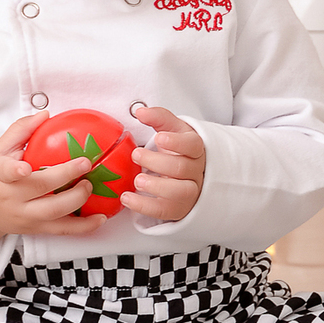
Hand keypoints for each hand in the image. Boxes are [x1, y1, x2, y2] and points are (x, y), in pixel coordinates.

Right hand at [0, 112, 105, 250]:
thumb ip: (21, 130)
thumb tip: (45, 114)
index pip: (7, 172)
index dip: (16, 170)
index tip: (25, 167)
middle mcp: (12, 198)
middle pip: (39, 189)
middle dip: (65, 177)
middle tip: (85, 163)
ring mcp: (24, 216)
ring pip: (54, 213)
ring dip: (78, 199)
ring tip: (90, 185)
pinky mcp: (36, 229)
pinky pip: (62, 230)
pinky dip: (84, 227)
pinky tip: (99, 219)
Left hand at [120, 105, 204, 222]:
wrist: (185, 176)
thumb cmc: (176, 150)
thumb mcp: (171, 130)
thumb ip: (158, 117)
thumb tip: (140, 111)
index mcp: (194, 149)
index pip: (193, 145)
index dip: (177, 143)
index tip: (159, 138)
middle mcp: (196, 171)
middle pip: (182, 167)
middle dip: (157, 162)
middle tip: (136, 155)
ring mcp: (189, 192)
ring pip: (179, 191)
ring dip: (155, 186)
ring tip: (137, 180)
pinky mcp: (178, 209)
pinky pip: (164, 211)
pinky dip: (144, 206)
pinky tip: (127, 197)